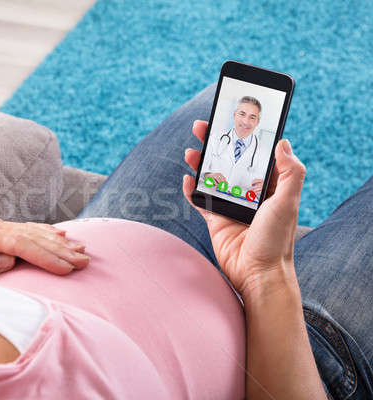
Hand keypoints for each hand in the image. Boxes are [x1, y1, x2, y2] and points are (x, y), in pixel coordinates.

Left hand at [0, 214, 89, 275]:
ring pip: (32, 230)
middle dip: (59, 249)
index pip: (18, 243)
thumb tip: (5, 259)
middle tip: (84, 261)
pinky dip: (46, 232)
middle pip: (30, 235)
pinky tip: (62, 235)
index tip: (66, 268)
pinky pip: (27, 228)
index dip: (44, 255)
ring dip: (59, 241)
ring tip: (82, 251)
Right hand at [183, 121, 304, 295]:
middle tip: (202, 126)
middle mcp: (250, 192)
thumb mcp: (288, 202)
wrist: (257, 274)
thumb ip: (291, 172)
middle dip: (215, 142)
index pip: (257, 153)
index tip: (233, 118)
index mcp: (270, 185)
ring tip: (190, 151)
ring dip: (200, 163)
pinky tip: (187, 180)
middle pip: (229, 160)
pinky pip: (200, 200)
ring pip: (212, 176)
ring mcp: (231, 205)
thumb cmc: (277, 240)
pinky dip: (191, 190)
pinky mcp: (216, 219)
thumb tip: (283, 143)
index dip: (245, 135)